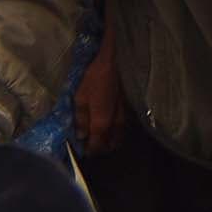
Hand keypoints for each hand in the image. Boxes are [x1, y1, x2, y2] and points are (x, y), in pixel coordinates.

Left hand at [73, 21, 126, 153]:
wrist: (118, 61)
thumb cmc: (96, 78)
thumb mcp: (81, 96)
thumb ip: (81, 119)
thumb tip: (81, 136)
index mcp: (102, 124)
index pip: (96, 146)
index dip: (89, 150)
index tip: (82, 148)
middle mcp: (116, 125)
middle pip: (110, 145)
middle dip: (101, 147)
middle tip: (91, 141)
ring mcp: (125, 118)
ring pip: (118, 136)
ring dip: (110, 139)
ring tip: (100, 133)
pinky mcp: (130, 110)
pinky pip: (123, 127)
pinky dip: (116, 130)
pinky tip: (110, 123)